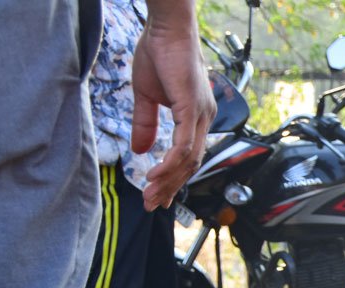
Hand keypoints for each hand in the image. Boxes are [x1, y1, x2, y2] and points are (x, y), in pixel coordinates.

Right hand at [133, 2, 214, 210]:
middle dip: (170, 187)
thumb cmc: (159, 54)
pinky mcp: (191, 108)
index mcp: (197, 116)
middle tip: (153, 204)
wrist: (166, 27)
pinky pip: (184, 145)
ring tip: (151, 194)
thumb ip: (145, 124)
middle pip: (191, 164)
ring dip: (169, 180)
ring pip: (189, 159)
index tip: (158, 194)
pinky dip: (171, 163)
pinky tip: (157, 174)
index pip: (188, 156)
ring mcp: (201, 114)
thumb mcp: (147, 95)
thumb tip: (140, 150)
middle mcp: (204, 118)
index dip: (174, 177)